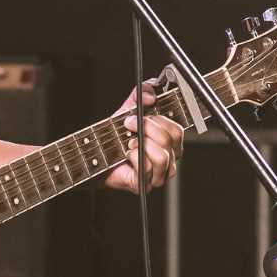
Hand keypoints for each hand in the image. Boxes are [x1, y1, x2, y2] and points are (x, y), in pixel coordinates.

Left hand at [105, 79, 184, 193]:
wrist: (98, 154)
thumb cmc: (117, 136)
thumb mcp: (130, 108)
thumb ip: (142, 93)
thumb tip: (151, 95)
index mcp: (169, 143)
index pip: (177, 131)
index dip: (159, 121)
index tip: (141, 115)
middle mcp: (168, 159)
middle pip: (169, 141)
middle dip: (147, 129)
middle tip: (129, 125)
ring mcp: (158, 174)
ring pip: (162, 157)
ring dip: (142, 145)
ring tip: (130, 143)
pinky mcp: (144, 184)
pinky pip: (147, 169)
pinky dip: (135, 157)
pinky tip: (127, 154)